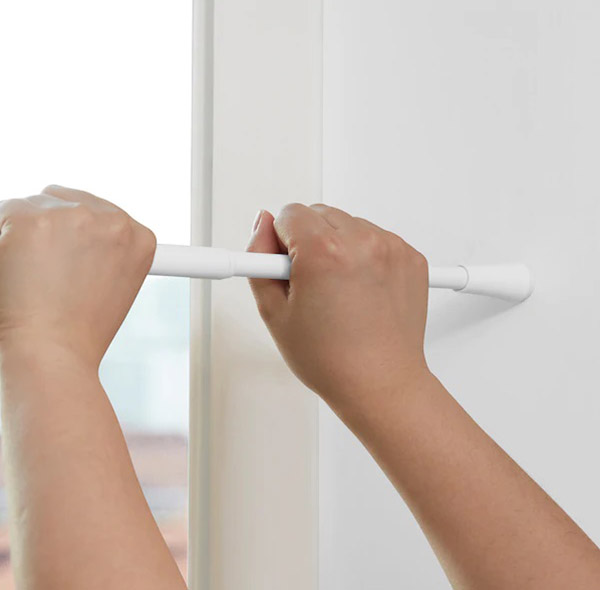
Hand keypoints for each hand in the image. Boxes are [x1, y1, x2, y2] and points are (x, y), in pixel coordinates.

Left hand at [0, 185, 155, 368]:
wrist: (53, 355)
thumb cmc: (79, 333)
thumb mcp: (114, 287)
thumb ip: (107, 253)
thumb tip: (87, 235)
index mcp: (140, 238)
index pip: (100, 214)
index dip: (76, 235)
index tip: (67, 253)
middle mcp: (113, 221)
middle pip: (64, 201)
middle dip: (48, 229)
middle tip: (43, 271)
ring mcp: (73, 217)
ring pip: (30, 206)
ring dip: (23, 234)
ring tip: (30, 278)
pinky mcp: (30, 219)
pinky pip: (3, 214)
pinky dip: (1, 239)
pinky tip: (12, 271)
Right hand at [247, 203, 429, 412]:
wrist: (381, 384)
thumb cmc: (332, 360)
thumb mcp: (274, 313)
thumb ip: (257, 260)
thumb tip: (262, 226)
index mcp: (324, 252)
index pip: (288, 213)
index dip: (279, 241)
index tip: (284, 264)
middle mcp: (362, 243)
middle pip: (319, 213)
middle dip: (308, 241)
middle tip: (312, 283)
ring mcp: (391, 249)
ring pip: (348, 224)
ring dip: (338, 246)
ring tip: (339, 291)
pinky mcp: (410, 258)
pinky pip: (376, 238)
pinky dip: (364, 255)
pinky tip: (360, 290)